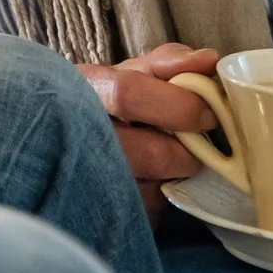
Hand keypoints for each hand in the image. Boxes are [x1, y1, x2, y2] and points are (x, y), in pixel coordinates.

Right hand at [75, 43, 222, 220]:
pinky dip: (161, 197)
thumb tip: (208, 60)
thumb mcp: (129, 75)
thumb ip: (169, 63)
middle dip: (187, 152)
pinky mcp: (104, 212)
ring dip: (175, 177)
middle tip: (199, 147)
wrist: (64, 142)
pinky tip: (154, 182)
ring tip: (173, 162)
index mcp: (86, 89)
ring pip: (153, 189)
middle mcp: (80, 135)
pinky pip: (148, 212)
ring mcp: (89, 180)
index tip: (207, 113)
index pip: (130, 94)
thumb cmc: (107, 103)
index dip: (178, 105)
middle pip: (152, 153)